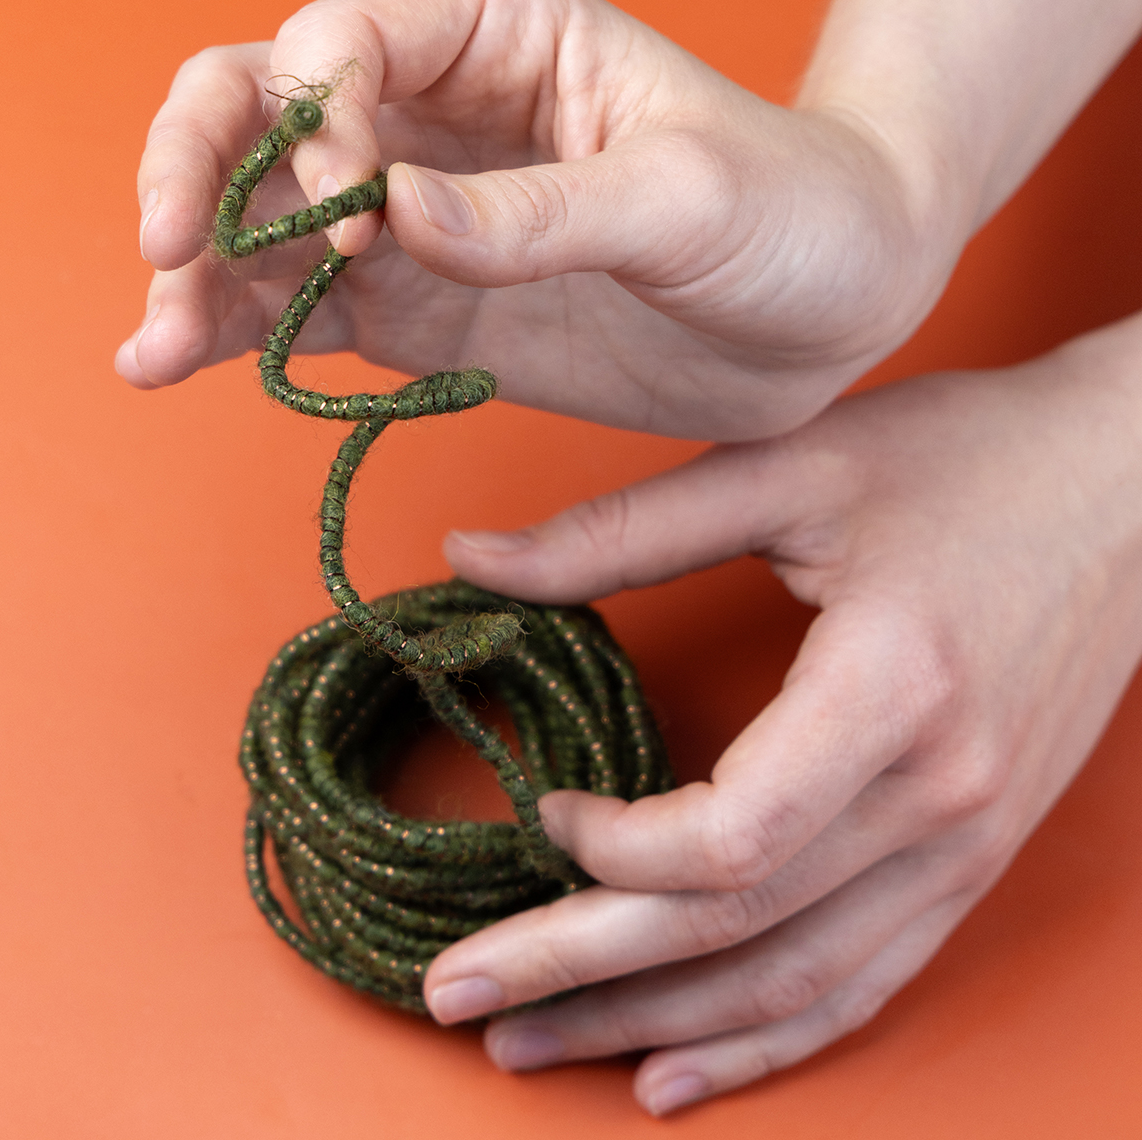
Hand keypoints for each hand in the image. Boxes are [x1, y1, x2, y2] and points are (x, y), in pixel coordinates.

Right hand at [119, 0, 960, 439]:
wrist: (828, 310)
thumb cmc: (791, 214)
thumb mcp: (685, 197)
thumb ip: (540, 211)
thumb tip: (393, 220)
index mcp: (496, 32)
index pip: (340, 45)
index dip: (311, 126)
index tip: (350, 222)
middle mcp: (434, 113)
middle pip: (261, 111)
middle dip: (201, 173)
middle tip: (171, 251)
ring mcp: (419, 217)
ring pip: (266, 222)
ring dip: (199, 272)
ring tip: (156, 346)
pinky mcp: (426, 307)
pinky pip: (311, 311)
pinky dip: (245, 334)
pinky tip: (184, 363)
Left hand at [421, 314, 1141, 1113]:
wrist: (1123, 484)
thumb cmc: (961, 460)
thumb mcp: (787, 467)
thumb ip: (621, 529)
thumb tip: (471, 559)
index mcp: (889, 691)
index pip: (732, 839)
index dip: (612, 849)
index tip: (538, 810)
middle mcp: (936, 797)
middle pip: (737, 931)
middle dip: (581, 974)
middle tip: (455, 997)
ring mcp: (963, 845)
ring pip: (789, 983)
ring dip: (651, 1025)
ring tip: (532, 1044)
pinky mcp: (970, 856)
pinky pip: (860, 982)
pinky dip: (761, 1040)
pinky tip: (672, 1070)